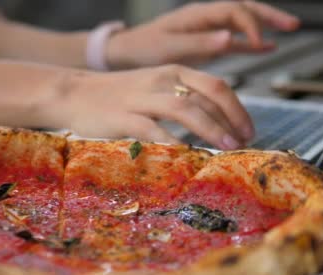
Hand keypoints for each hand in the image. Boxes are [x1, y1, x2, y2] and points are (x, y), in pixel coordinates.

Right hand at [38, 65, 253, 149]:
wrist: (74, 93)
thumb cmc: (118, 96)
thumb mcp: (154, 87)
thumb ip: (181, 98)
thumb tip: (214, 121)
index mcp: (173, 71)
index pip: (216, 86)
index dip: (238, 109)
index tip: (247, 131)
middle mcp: (162, 80)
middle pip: (208, 97)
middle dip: (232, 120)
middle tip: (243, 143)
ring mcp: (143, 97)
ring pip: (186, 110)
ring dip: (212, 130)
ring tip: (226, 148)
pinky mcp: (124, 116)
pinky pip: (155, 130)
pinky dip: (174, 143)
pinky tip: (187, 155)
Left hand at [106, 0, 299, 68]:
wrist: (127, 52)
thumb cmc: (143, 48)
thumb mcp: (169, 47)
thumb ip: (199, 43)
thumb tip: (230, 38)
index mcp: (197, 15)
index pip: (233, 11)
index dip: (250, 24)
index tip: (260, 42)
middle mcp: (205, 18)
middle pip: (243, 9)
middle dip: (268, 15)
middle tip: (292, 25)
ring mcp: (206, 29)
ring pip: (242, 22)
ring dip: (264, 25)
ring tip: (290, 29)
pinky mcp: (205, 42)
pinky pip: (233, 39)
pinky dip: (250, 42)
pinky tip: (266, 47)